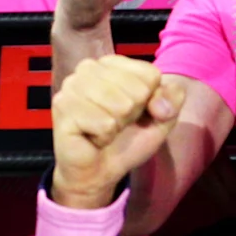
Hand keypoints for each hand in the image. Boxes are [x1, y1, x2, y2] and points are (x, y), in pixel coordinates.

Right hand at [52, 54, 181, 209]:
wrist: (97, 172)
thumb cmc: (125, 140)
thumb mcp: (160, 118)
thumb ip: (172, 99)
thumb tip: (161, 105)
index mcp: (112, 63)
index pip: (150, 74)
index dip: (150, 100)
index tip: (134, 113)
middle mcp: (88, 68)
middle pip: (137, 90)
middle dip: (132, 115)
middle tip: (114, 123)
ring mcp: (73, 86)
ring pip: (120, 105)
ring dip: (117, 126)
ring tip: (102, 129)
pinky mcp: (63, 107)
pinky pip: (104, 123)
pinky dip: (103, 137)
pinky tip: (91, 137)